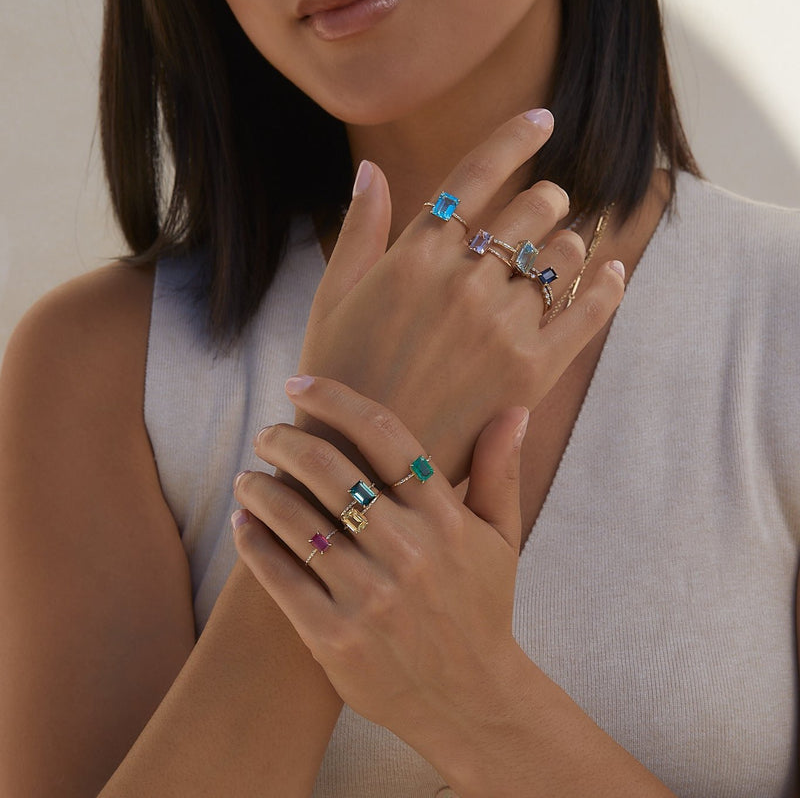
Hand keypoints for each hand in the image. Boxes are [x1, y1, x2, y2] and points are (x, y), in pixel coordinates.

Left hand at [232, 375, 529, 763]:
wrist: (470, 699)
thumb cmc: (482, 609)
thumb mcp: (501, 539)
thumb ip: (500, 471)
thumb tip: (516, 409)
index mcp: (445, 519)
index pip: (385, 434)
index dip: (335, 399)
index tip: (299, 384)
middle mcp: (407, 551)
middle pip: (329, 470)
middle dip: (284, 441)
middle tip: (267, 434)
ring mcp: (369, 595)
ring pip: (295, 519)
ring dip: (260, 488)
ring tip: (248, 476)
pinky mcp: (334, 636)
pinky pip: (280, 576)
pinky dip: (253, 542)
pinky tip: (242, 522)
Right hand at [297, 110, 624, 481]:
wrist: (359, 462)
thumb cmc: (338, 377)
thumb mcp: (332, 298)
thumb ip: (360, 230)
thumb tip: (372, 170)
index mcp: (415, 255)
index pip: (476, 175)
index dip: (514, 138)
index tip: (543, 120)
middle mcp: (464, 280)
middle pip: (531, 209)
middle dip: (546, 199)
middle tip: (549, 204)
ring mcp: (501, 326)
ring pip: (562, 256)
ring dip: (570, 242)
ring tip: (565, 247)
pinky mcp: (531, 372)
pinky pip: (587, 315)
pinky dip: (608, 288)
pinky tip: (615, 273)